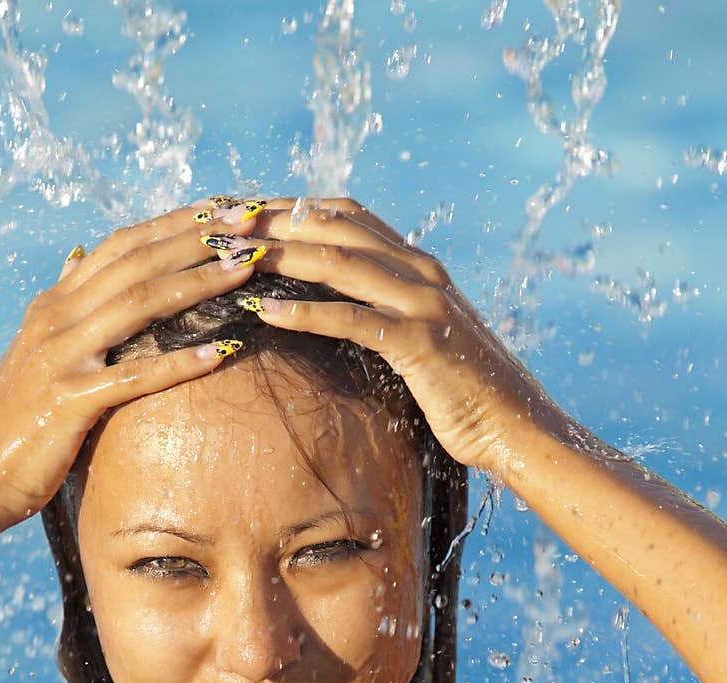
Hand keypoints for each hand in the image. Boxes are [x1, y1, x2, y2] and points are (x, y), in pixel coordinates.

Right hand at [0, 199, 266, 533]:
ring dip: (197, 283)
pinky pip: (134, 378)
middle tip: (249, 221)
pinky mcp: (69, 402)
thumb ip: (64, 302)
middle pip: (136, 263)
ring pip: (138, 305)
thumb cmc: (15, 419)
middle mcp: (56, 318)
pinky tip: (223, 354)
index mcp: (55, 304)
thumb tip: (79, 254)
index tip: (224, 207)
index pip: (122, 246)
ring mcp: (61, 357)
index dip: (174, 223)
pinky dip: (179, 363)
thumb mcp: (37, 349)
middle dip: (197, 238)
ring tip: (246, 269)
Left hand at [223, 197, 563, 474]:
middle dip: (272, 220)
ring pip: (338, 261)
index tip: (241, 210)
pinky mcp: (419, 341)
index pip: (344, 214)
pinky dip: (305, 311)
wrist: (514, 426)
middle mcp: (419, 270)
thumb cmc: (461, 392)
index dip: (290, 206)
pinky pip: (352, 318)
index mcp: (416, 264)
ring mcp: (421, 301)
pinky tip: (263, 311)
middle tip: (219, 224)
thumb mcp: (418, 340)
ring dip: (278, 256)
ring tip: (229, 258)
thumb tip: (339, 309)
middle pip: (333, 226)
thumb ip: (385, 312)